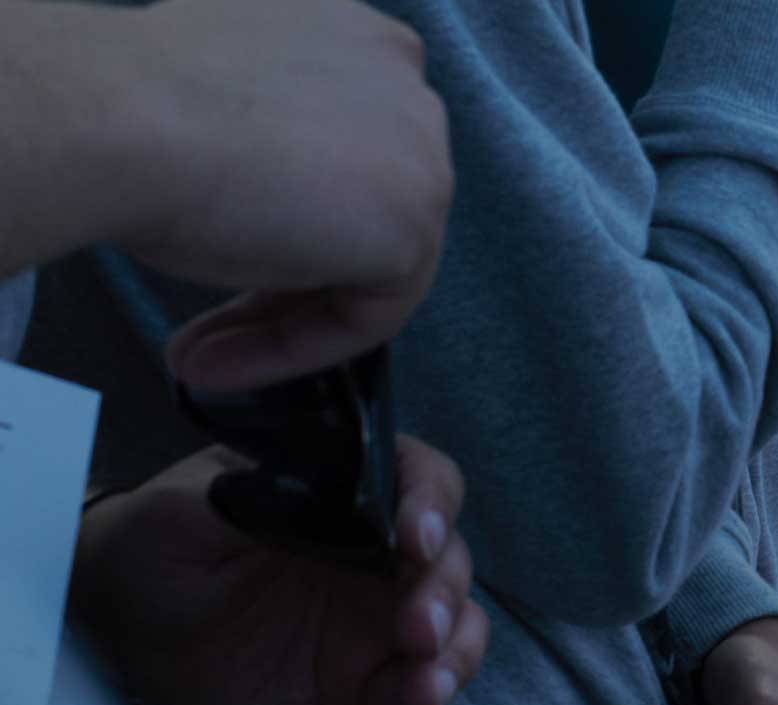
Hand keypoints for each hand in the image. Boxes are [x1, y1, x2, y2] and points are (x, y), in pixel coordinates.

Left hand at [69, 438, 487, 704]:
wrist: (128, 631)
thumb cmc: (158, 546)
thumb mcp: (188, 507)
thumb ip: (255, 498)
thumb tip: (319, 493)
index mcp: (350, 492)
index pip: (419, 480)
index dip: (431, 504)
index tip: (414, 539)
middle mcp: (383, 551)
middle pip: (449, 565)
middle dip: (443, 599)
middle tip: (416, 634)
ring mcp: (380, 619)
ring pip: (454, 633)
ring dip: (451, 664)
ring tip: (422, 698)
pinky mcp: (366, 682)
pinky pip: (411, 703)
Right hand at [112, 0, 452, 389]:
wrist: (122, 119)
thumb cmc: (138, 102)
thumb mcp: (221, 106)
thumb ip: (270, 142)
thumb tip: (258, 202)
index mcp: (357, 38)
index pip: (337, 153)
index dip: (275, 219)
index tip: (209, 252)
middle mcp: (407, 85)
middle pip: (357, 211)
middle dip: (282, 280)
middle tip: (207, 328)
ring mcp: (424, 156)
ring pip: (364, 265)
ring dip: (281, 321)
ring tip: (200, 358)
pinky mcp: (415, 228)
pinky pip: (365, 313)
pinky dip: (299, 347)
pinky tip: (226, 361)